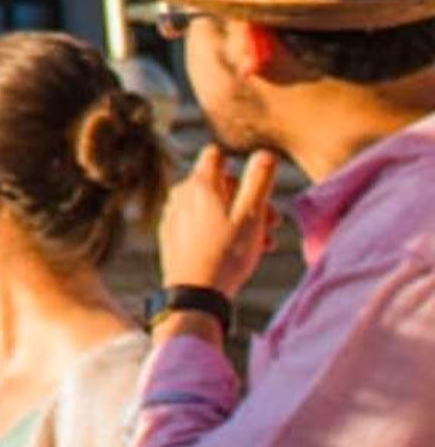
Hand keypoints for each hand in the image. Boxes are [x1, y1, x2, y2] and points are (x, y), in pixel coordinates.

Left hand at [159, 144, 278, 297]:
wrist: (194, 293)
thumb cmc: (226, 254)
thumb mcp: (251, 216)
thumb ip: (259, 182)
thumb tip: (265, 153)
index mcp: (199, 183)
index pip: (216, 156)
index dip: (240, 168)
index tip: (258, 190)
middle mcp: (180, 193)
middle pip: (218, 184)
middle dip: (248, 200)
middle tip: (274, 224)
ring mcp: (173, 214)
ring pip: (212, 207)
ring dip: (239, 219)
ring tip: (264, 244)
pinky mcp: (171, 235)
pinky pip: (199, 224)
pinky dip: (220, 231)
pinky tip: (238, 252)